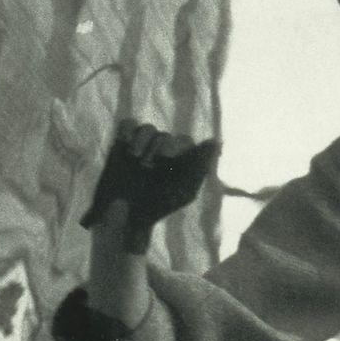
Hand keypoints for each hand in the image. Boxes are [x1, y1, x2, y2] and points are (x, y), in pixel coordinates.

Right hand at [82, 122, 218, 249]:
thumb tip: (217, 142)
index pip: (185, 141)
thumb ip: (201, 166)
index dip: (178, 148)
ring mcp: (143, 145)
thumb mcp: (185, 191)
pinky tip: (124, 148)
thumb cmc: (158, 207)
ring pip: (148, 129)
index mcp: (180, 159)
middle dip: (158, 150)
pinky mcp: (122, 143)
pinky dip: (127, 133)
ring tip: (135, 159)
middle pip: (165, 136)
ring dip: (142, 143)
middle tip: (150, 167)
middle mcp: (163, 150)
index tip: (170, 162)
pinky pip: (128, 124)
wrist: (125, 216)